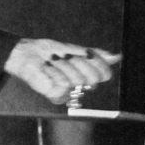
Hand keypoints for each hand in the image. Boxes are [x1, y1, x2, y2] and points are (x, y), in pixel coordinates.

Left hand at [4, 38, 120, 104]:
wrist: (27, 54)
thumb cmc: (48, 52)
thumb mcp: (74, 49)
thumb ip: (95, 54)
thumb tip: (117, 56)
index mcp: (85, 75)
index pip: (104, 74)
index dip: (94, 62)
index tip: (82, 54)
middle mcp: (78, 86)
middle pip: (92, 77)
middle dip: (77, 62)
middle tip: (64, 58)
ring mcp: (67, 92)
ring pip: (77, 79)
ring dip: (63, 65)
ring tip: (53, 63)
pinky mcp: (55, 95)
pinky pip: (63, 84)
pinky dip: (53, 72)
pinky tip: (47, 70)